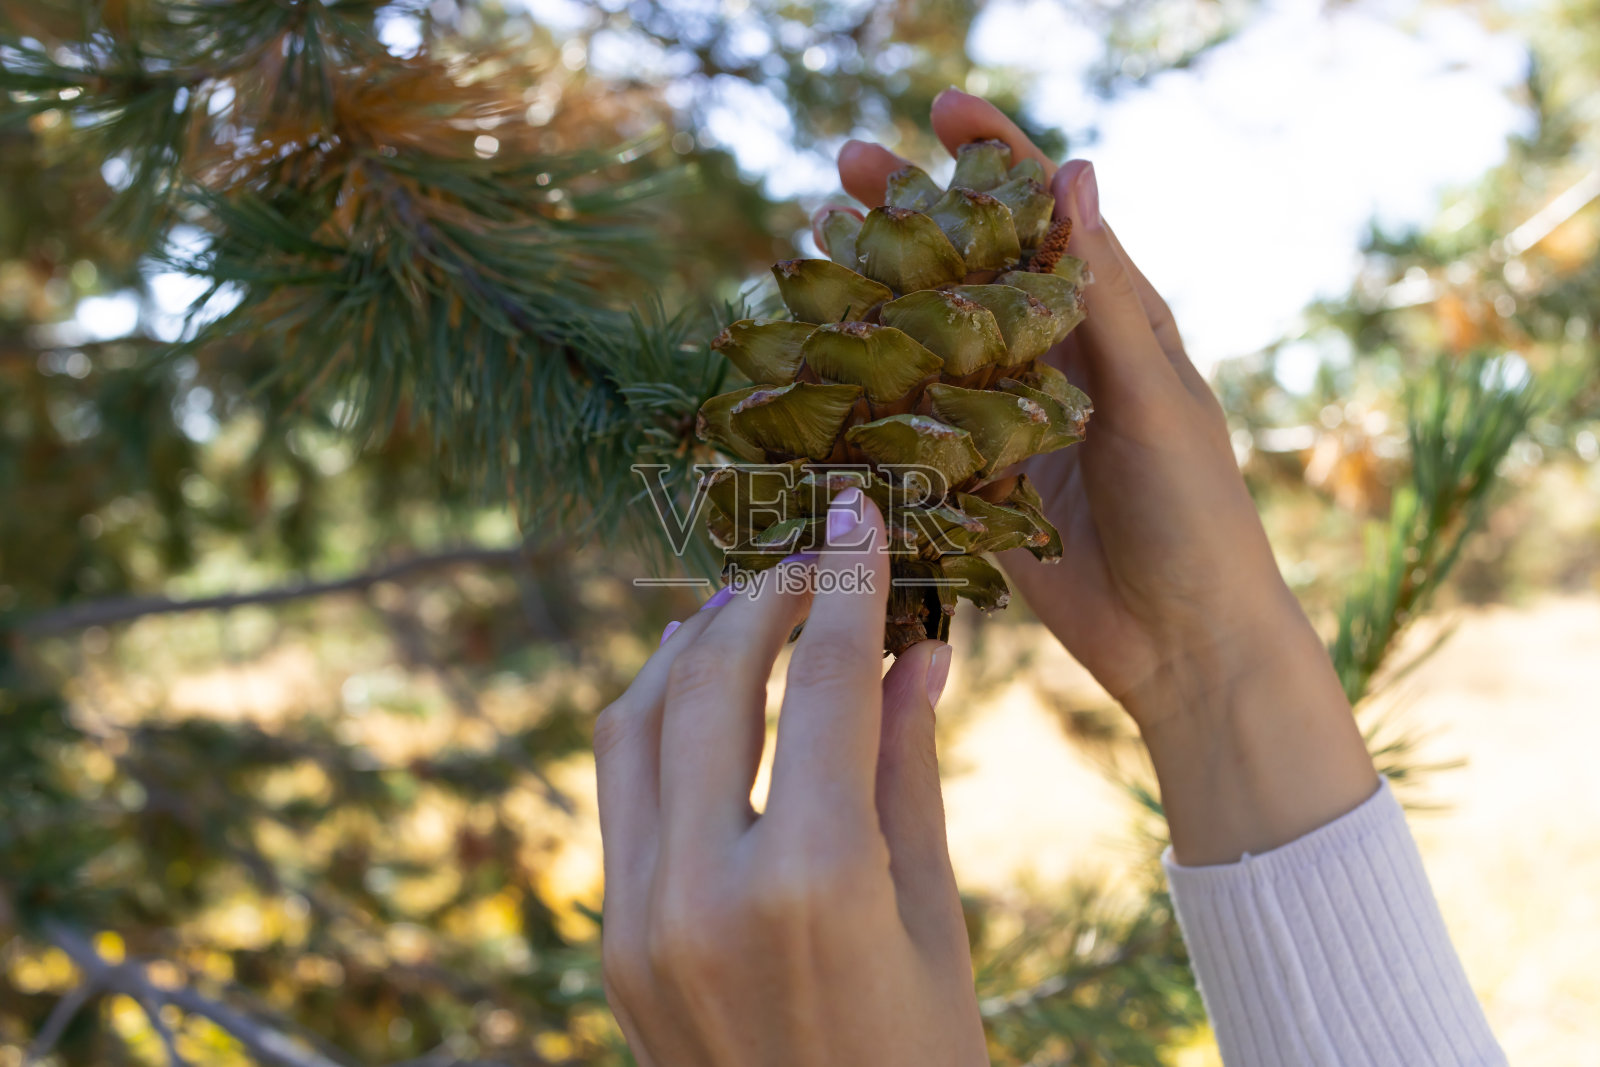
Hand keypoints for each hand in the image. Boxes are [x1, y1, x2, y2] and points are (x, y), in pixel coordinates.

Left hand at [594, 490, 986, 1065]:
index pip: (824, 682)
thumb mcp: (933, 916)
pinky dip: (653, 717)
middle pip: (711, 679)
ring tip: (749, 603)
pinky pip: (619, 790)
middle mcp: (703, 892)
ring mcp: (639, 919)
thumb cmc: (921, 1062)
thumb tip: (916, 644)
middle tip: (811, 553)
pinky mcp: (612, 939)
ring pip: (637, 721)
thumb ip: (906, 764)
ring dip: (693, 644)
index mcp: (812, 885)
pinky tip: (700, 687)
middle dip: (764, 594)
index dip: (846, 579)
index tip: (859, 509)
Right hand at [820, 92, 1376, 863]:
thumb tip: (1074, 172)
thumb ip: (1105, 299)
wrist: (1185, 642)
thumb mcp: (1153, 399)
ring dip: (877, 292)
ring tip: (812, 249)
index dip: (995, 156)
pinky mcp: (979, 480)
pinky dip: (871, 390)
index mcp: (1111, 320)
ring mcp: (1011, 418)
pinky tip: (819, 365)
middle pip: (972, 263)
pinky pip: (918, 422)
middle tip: (844, 167)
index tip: (940, 109)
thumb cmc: (1194, 514)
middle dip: (913, 211)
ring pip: (932, 335)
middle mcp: (1055, 356)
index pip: (1046, 214)